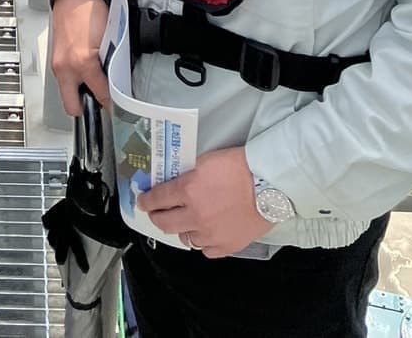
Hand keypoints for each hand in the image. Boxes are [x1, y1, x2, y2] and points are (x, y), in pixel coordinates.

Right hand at [50, 0, 109, 115]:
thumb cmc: (91, 10)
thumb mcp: (109, 39)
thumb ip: (111, 63)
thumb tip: (117, 81)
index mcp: (83, 62)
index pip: (101, 94)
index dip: (112, 103)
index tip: (117, 107)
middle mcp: (66, 67)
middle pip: (73, 107)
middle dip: (88, 109)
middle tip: (101, 102)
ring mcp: (58, 65)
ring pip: (67, 94)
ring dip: (80, 93)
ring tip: (95, 83)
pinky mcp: (55, 59)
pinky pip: (64, 80)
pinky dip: (75, 81)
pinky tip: (85, 71)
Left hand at [136, 147, 273, 257]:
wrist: (269, 183)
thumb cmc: (239, 167)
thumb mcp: (205, 162)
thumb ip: (187, 176)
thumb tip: (174, 185)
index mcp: (188, 190)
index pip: (157, 198)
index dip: (146, 200)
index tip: (142, 201)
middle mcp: (195, 215)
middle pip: (164, 223)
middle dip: (156, 217)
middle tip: (155, 213)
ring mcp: (210, 234)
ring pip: (185, 238)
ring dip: (183, 229)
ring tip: (187, 221)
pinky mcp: (226, 246)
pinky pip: (206, 249)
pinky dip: (203, 241)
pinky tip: (206, 233)